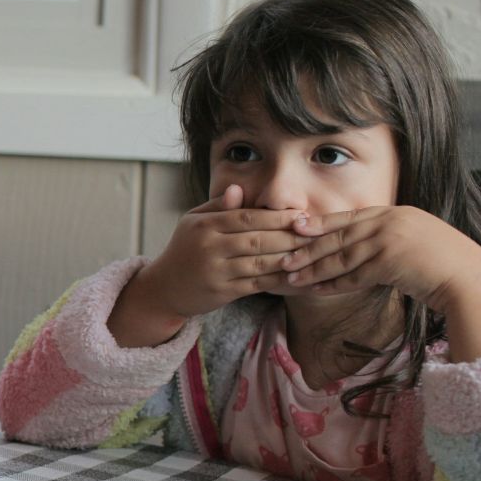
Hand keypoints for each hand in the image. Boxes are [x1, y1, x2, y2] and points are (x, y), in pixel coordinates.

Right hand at [133, 185, 311, 319]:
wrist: (164, 288)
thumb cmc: (185, 250)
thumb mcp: (193, 222)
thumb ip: (218, 206)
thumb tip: (238, 188)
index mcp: (203, 225)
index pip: (247, 217)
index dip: (277, 217)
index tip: (302, 216)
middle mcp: (209, 247)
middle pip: (258, 239)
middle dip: (290, 236)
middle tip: (316, 234)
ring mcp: (216, 271)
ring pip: (261, 262)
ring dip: (290, 258)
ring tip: (312, 253)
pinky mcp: (223, 292)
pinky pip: (258, 284)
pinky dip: (280, 279)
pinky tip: (297, 274)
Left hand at [282, 206, 480, 308]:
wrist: (472, 280)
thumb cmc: (446, 266)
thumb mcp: (416, 242)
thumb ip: (390, 238)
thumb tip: (364, 247)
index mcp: (395, 213)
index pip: (349, 217)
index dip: (320, 223)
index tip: (294, 227)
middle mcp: (390, 221)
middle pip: (338, 234)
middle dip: (307, 246)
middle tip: (281, 255)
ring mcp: (389, 240)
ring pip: (340, 255)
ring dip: (312, 267)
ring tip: (289, 275)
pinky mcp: (390, 262)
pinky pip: (352, 274)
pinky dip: (331, 283)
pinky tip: (313, 288)